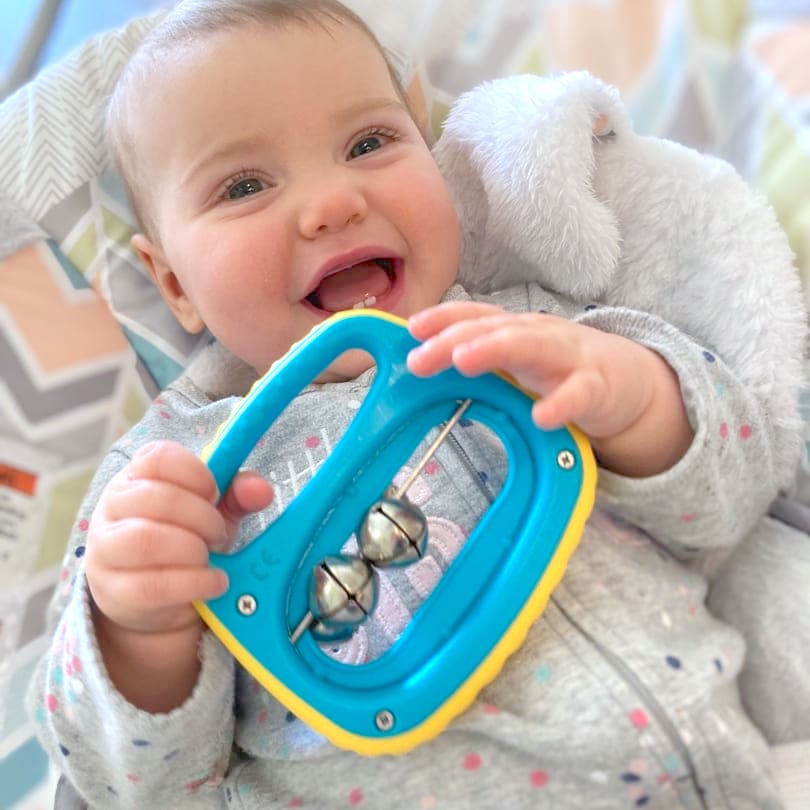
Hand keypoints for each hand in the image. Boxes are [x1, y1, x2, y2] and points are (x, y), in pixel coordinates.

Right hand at [86, 440, 272, 636]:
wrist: (152, 597)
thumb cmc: (183, 540)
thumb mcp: (212, 512)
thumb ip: (238, 495)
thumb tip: (261, 489)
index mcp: (136, 476)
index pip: (158, 457)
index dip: (196, 474)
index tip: (215, 494)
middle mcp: (113, 507)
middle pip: (159, 499)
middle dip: (203, 518)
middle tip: (219, 534)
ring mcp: (106, 550)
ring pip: (148, 541)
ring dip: (193, 550)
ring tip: (210, 558)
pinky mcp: (114, 592)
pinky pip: (153, 586)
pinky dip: (195, 583)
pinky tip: (213, 582)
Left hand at [407, 301, 691, 475]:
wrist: (625, 378)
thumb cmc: (559, 366)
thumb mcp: (515, 358)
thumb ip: (477, 359)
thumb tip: (422, 364)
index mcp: (514, 329)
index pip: (476, 316)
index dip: (444, 319)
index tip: (412, 329)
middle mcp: (537, 335)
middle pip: (493, 330)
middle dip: (453, 340)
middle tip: (420, 359)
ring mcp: (567, 358)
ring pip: (531, 347)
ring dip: (494, 349)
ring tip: (463, 360)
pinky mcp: (595, 387)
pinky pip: (578, 394)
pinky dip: (560, 404)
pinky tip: (541, 417)